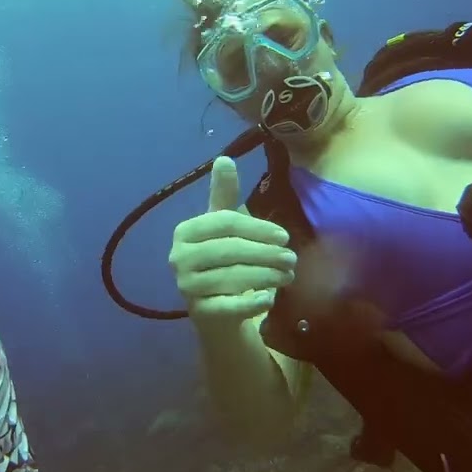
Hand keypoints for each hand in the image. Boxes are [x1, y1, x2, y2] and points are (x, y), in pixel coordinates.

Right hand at [168, 156, 297, 326]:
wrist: (213, 313)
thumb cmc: (221, 262)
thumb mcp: (223, 227)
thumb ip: (224, 195)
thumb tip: (224, 158)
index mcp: (185, 232)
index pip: (225, 223)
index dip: (258, 228)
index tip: (285, 236)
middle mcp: (179, 258)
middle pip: (230, 250)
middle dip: (266, 253)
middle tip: (292, 259)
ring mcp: (187, 287)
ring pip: (234, 277)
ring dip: (267, 276)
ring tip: (288, 275)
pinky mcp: (200, 312)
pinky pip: (232, 306)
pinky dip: (255, 301)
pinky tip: (271, 298)